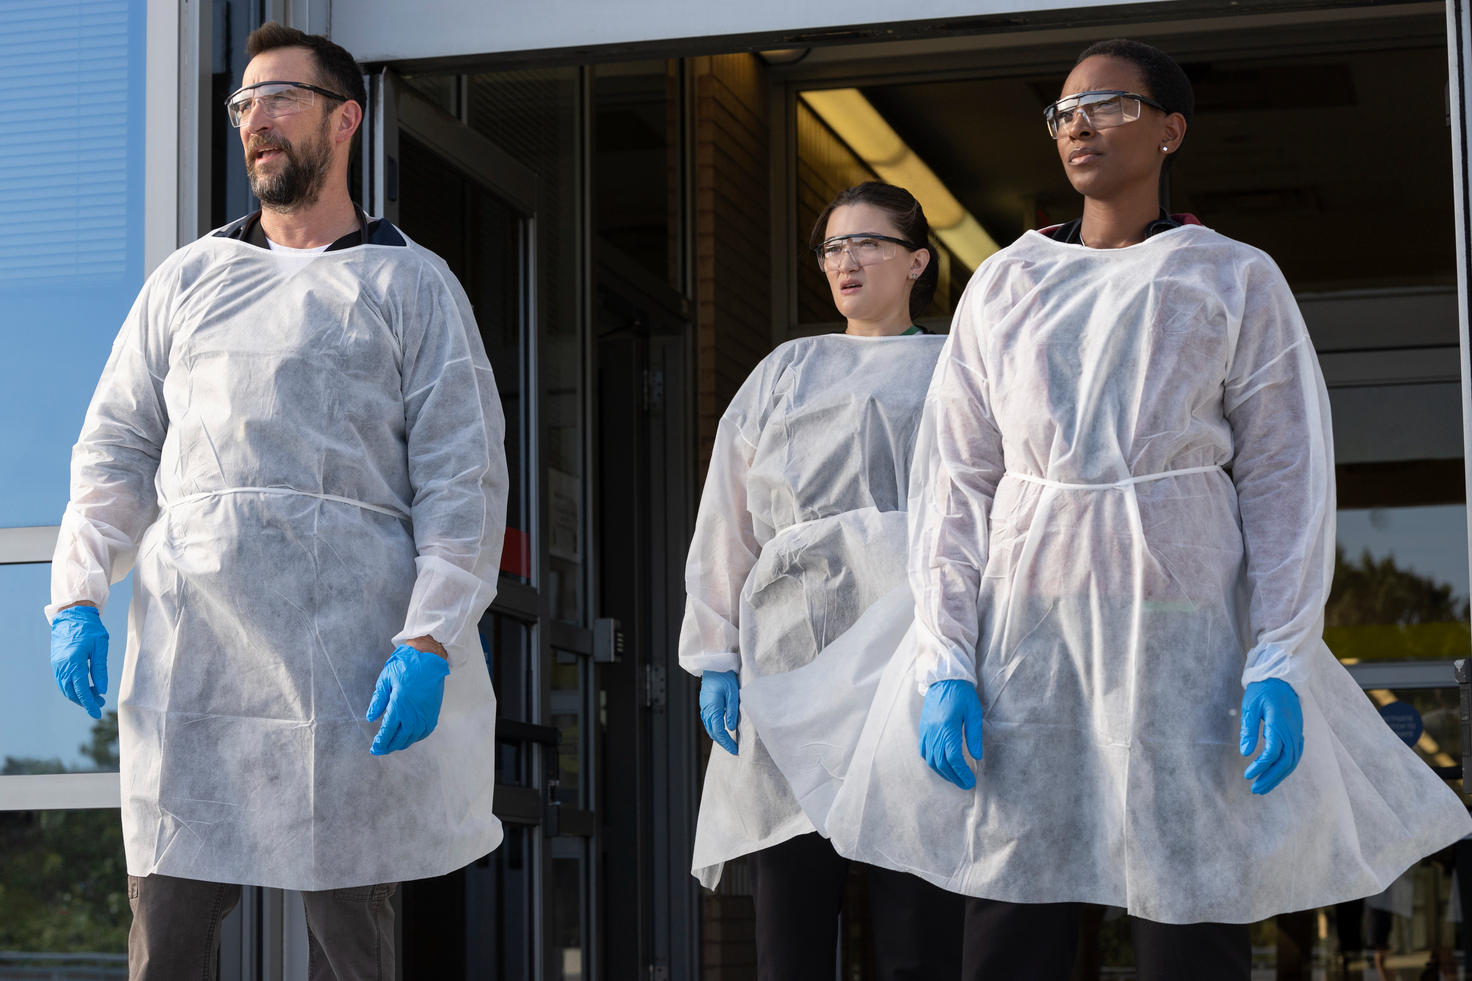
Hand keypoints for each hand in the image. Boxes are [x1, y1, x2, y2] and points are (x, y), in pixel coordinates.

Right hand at [51, 605, 108, 718]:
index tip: (96, 713)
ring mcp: (57, 664)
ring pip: (65, 688)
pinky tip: (84, 686)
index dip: (89, 703)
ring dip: (78, 694)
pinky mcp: (56, 662)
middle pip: (71, 692)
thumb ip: (100, 669)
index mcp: (73, 662)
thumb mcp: (100, 647)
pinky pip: (62, 680)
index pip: (80, 689)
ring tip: (95, 694)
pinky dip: (72, 687)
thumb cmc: (90, 628)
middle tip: (100, 702)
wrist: (72, 614)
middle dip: (85, 700)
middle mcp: (61, 665)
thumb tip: (102, 689)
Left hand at [366, 644, 449, 754]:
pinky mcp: (433, 712)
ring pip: (412, 737)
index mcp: (398, 706)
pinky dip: (416, 738)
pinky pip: (425, 732)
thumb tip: (371, 717)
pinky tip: (410, 737)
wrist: (429, 658)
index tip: (374, 748)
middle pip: (400, 738)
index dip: (380, 742)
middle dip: (389, 746)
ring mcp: (425, 715)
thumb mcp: (386, 679)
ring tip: (393, 745)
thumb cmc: (405, 665)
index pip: (387, 731)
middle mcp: (412, 714)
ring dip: (402, 744)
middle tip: (381, 750)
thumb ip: (378, 700)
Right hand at [699, 670, 739, 755]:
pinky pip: (708, 721)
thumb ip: (732, 711)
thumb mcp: (733, 693)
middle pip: (713, 732)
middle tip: (733, 749)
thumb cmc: (724, 676)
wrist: (714, 665)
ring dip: (718, 737)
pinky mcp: (705, 704)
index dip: (727, 742)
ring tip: (728, 742)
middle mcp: (706, 710)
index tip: (735, 750)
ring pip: (709, 727)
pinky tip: (721, 730)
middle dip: (723, 742)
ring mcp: (704, 707)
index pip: (719, 731)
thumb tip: (731, 727)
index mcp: (713, 708)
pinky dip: (714, 729)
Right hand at [919, 679, 983, 789]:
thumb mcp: (973, 712)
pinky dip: (932, 762)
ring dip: (943, 772)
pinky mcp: (923, 729)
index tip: (972, 781)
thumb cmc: (961, 693)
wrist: (943, 678)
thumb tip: (977, 756)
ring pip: (931, 760)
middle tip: (966, 784)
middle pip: (941, 762)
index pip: (953, 757)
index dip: (962, 772)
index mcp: (947, 727)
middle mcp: (933, 732)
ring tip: (955, 778)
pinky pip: (924, 751)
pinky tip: (941, 766)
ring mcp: (926, 731)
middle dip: (954, 777)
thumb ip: (974, 735)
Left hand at [1240, 678, 1303, 794]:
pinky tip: (1276, 774)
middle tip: (1255, 789)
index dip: (1261, 766)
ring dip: (1278, 776)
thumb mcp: (1250, 705)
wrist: (1282, 677)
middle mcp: (1292, 731)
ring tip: (1263, 787)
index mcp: (1280, 724)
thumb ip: (1248, 729)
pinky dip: (1286, 768)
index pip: (1273, 752)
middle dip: (1271, 778)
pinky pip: (1295, 755)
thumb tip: (1245, 752)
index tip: (1248, 775)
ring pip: (1292, 761)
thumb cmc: (1263, 689)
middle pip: (1286, 762)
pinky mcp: (1298, 733)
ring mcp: (1297, 733)